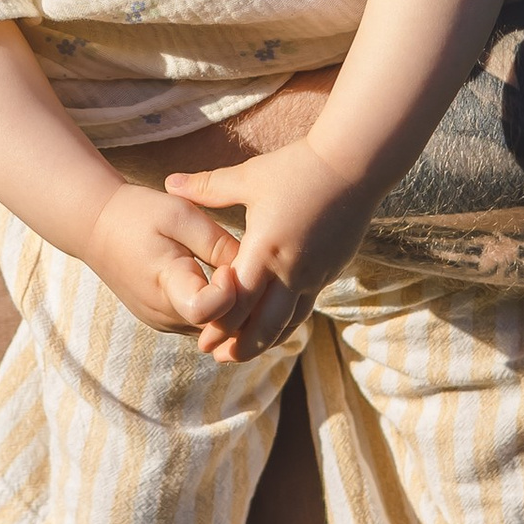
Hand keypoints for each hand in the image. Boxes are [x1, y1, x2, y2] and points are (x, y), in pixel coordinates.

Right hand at [82, 180, 246, 338]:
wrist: (94, 225)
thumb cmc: (138, 213)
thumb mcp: (180, 215)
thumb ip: (217, 244)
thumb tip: (252, 271)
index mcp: (166, 284)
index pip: (206, 310)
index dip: (229, 292)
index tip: (230, 266)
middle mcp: (164, 313)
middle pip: (219, 324)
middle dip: (240, 300)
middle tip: (244, 268)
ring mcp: (163, 322)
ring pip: (215, 328)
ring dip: (231, 306)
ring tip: (234, 271)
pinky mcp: (165, 321)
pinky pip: (203, 323)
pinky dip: (217, 308)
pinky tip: (222, 280)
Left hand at [162, 141, 371, 359]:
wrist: (354, 165)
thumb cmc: (297, 168)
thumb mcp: (249, 177)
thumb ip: (207, 187)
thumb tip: (169, 182)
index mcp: (264, 249)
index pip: (238, 302)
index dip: (219, 325)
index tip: (201, 339)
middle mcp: (290, 270)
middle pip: (264, 325)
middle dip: (239, 346)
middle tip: (217, 358)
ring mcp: (314, 274)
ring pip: (289, 322)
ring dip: (265, 341)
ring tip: (244, 352)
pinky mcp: (329, 271)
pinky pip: (305, 306)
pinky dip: (287, 322)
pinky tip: (276, 326)